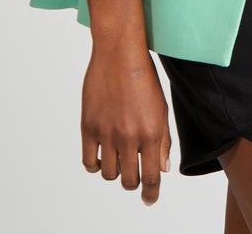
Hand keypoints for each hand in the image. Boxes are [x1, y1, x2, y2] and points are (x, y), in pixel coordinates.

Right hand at [80, 43, 171, 205]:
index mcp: (151, 133)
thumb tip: (162, 169)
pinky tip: (100, 156)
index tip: (149, 198)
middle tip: (134, 174)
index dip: (150, 193)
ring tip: (118, 159)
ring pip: (109, 174)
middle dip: (134, 182)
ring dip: (115, 172)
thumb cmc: (143, 77)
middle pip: (129, 180)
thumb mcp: (161, 109)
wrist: (119, 52)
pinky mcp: (88, 126)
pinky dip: (95, 165)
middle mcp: (129, 136)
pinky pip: (88, 162)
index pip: (151, 177)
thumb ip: (163, 141)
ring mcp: (107, 132)